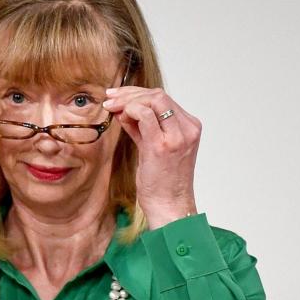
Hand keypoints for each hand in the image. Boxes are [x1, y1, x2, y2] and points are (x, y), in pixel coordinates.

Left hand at [103, 86, 200, 228]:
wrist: (169, 206)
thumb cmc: (162, 183)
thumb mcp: (153, 148)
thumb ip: (142, 128)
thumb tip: (125, 110)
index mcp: (189, 128)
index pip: (164, 99)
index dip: (138, 94)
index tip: (119, 97)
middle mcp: (187, 129)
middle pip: (159, 95)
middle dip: (130, 93)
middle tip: (111, 99)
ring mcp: (177, 137)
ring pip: (153, 100)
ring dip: (128, 100)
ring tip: (112, 107)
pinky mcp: (162, 146)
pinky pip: (144, 115)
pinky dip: (130, 111)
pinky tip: (120, 118)